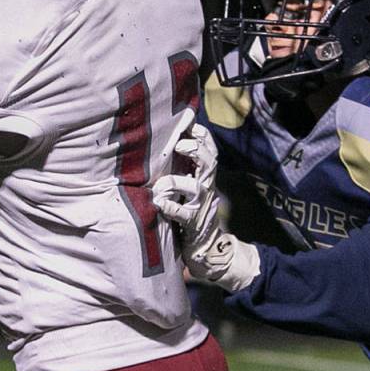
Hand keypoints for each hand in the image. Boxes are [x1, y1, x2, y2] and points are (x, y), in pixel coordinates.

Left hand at [152, 123, 259, 291]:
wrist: (205, 246)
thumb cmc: (189, 208)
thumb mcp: (189, 182)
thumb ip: (182, 163)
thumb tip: (168, 136)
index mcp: (204, 174)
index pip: (209, 149)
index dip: (201, 135)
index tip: (189, 124)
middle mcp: (206, 186)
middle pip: (209, 162)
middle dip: (196, 150)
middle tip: (179, 145)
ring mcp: (201, 205)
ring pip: (196, 187)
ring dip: (176, 182)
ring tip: (160, 184)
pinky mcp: (193, 223)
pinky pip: (184, 214)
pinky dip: (172, 207)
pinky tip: (160, 204)